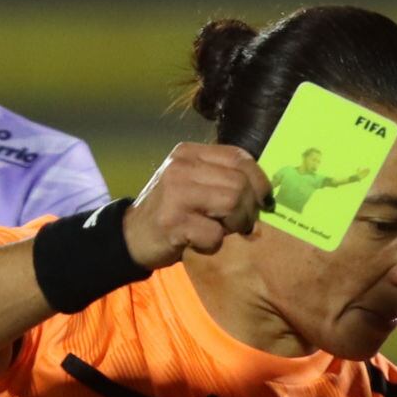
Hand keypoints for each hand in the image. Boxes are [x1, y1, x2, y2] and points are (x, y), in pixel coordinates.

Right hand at [123, 144, 266, 266]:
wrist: (131, 236)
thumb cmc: (172, 210)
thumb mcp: (193, 182)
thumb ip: (222, 177)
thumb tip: (265, 189)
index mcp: (189, 153)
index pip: (240, 157)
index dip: (260, 180)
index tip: (263, 200)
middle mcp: (180, 167)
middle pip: (240, 183)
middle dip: (248, 208)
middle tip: (239, 223)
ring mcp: (174, 193)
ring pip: (232, 203)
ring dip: (234, 225)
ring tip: (219, 230)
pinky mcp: (172, 222)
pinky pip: (214, 234)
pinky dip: (213, 243)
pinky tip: (199, 242)